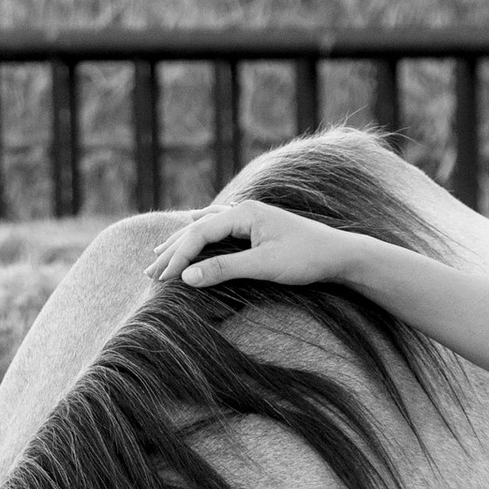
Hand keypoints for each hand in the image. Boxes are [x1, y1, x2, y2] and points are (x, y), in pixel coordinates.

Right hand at [145, 196, 350, 295]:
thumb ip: (224, 270)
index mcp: (244, 213)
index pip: (199, 233)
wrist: (338, 254)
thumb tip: (187, 277)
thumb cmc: (306, 259)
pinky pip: (217, 231)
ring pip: (205, 229)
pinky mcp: (255, 228)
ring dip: (182, 245)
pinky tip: (191, 244)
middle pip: (197, 228)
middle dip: (173, 251)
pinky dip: (199, 240)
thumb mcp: (264, 266)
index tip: (164, 279)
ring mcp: (249, 217)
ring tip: (159, 258)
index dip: (179, 256)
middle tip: (150, 273)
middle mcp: (243, 210)